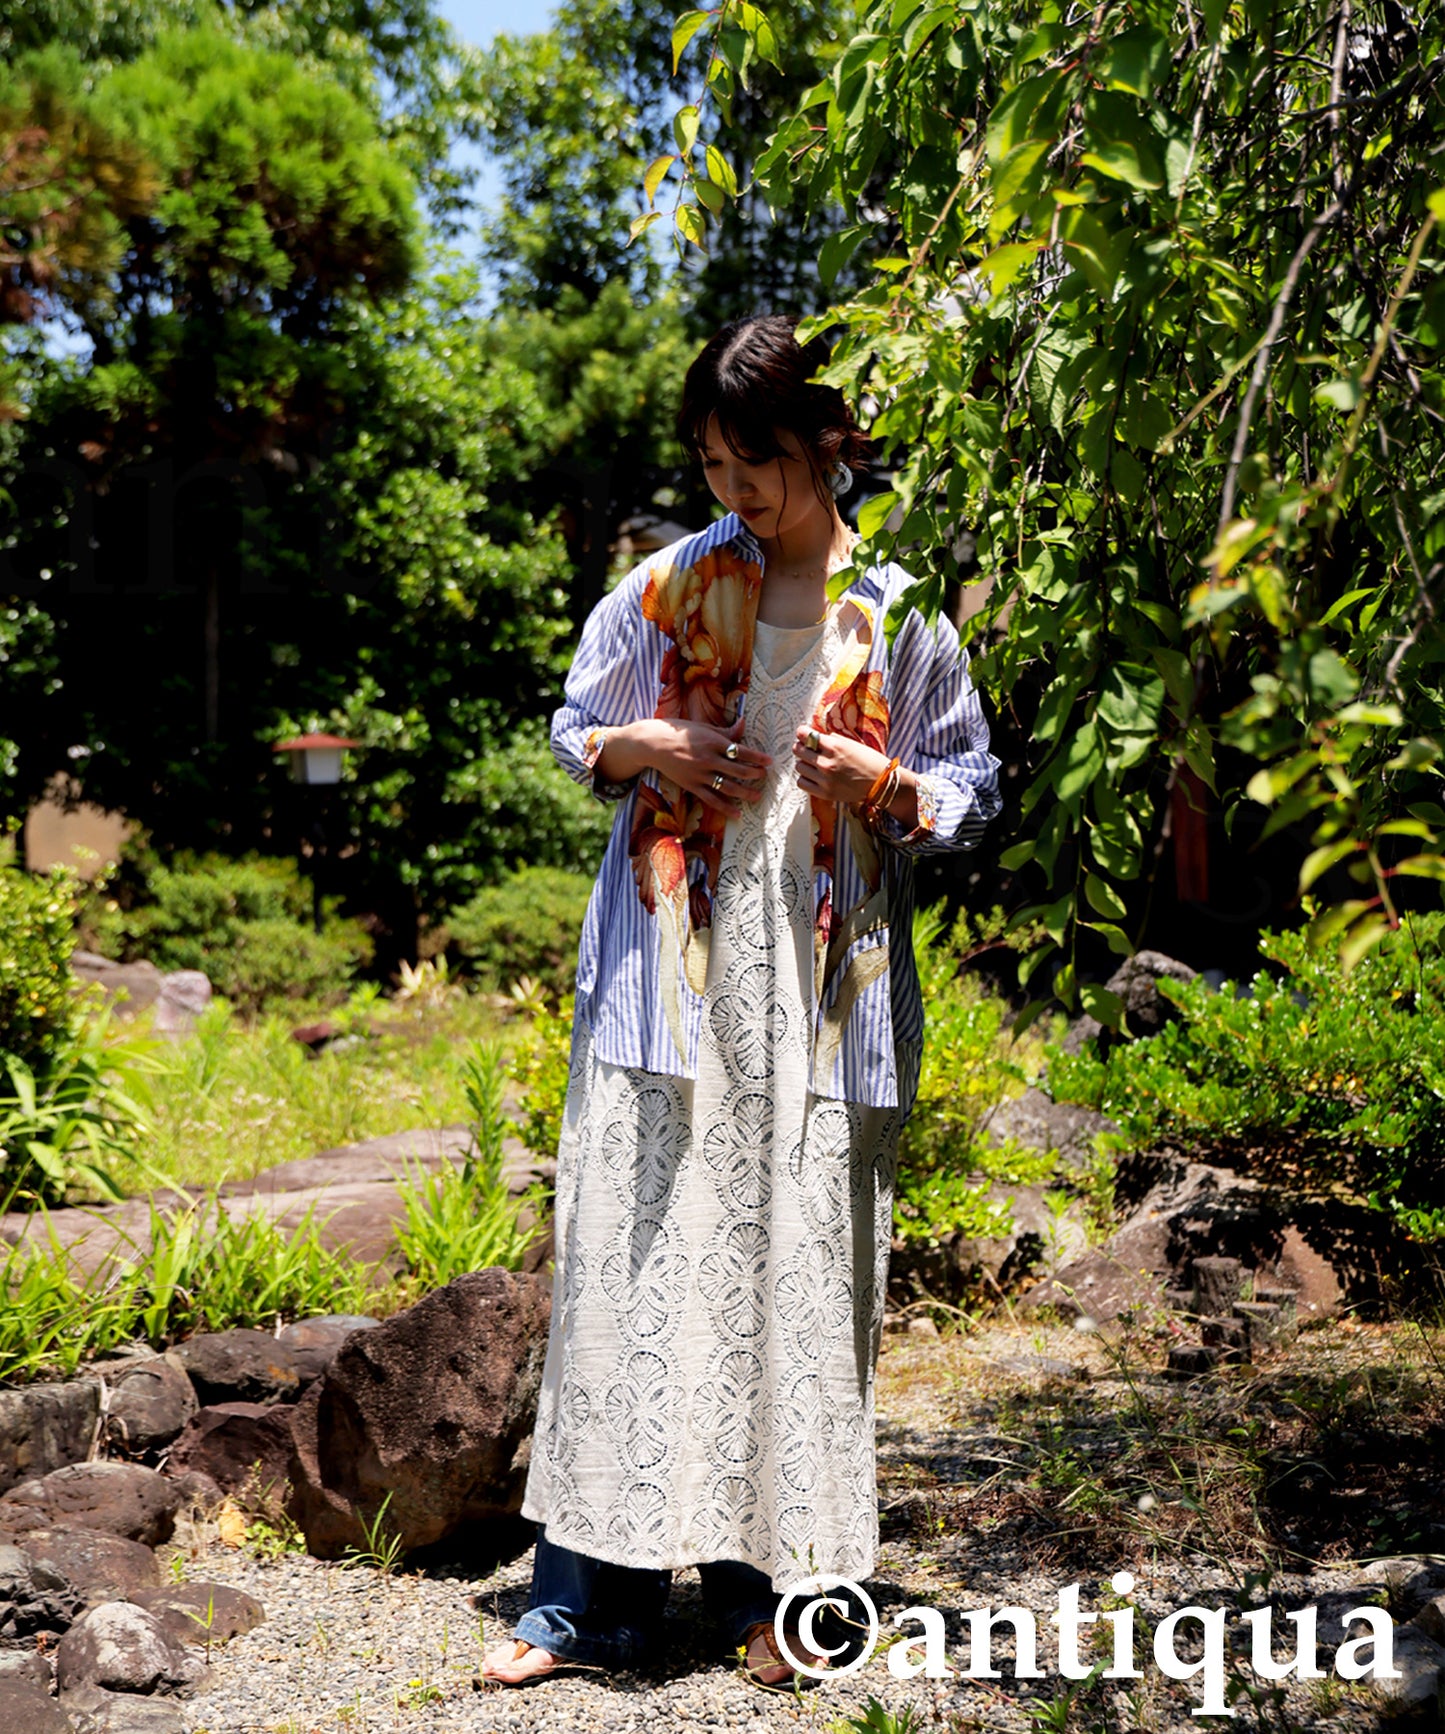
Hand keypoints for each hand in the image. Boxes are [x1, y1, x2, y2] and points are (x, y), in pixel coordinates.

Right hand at [601, 716, 770, 817]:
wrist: (653, 744)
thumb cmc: (678, 731)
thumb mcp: (703, 727)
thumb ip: (725, 731)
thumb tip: (744, 724)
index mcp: (712, 742)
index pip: (741, 751)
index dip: (757, 757)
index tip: (769, 761)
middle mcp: (708, 759)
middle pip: (738, 770)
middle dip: (755, 774)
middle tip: (765, 776)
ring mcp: (700, 774)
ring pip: (728, 787)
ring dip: (746, 793)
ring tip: (758, 796)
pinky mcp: (692, 786)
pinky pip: (712, 800)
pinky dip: (726, 808)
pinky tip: (737, 813)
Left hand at [794, 729, 917, 831]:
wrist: (882, 783)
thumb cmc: (870, 761)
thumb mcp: (852, 743)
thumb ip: (832, 739)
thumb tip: (816, 737)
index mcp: (835, 746)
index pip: (805, 735)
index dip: (802, 733)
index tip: (803, 734)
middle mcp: (827, 762)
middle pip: (798, 750)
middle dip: (801, 747)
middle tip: (807, 748)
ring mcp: (825, 779)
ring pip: (799, 767)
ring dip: (804, 763)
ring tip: (814, 764)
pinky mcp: (825, 793)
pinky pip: (802, 783)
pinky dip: (805, 778)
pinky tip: (814, 776)